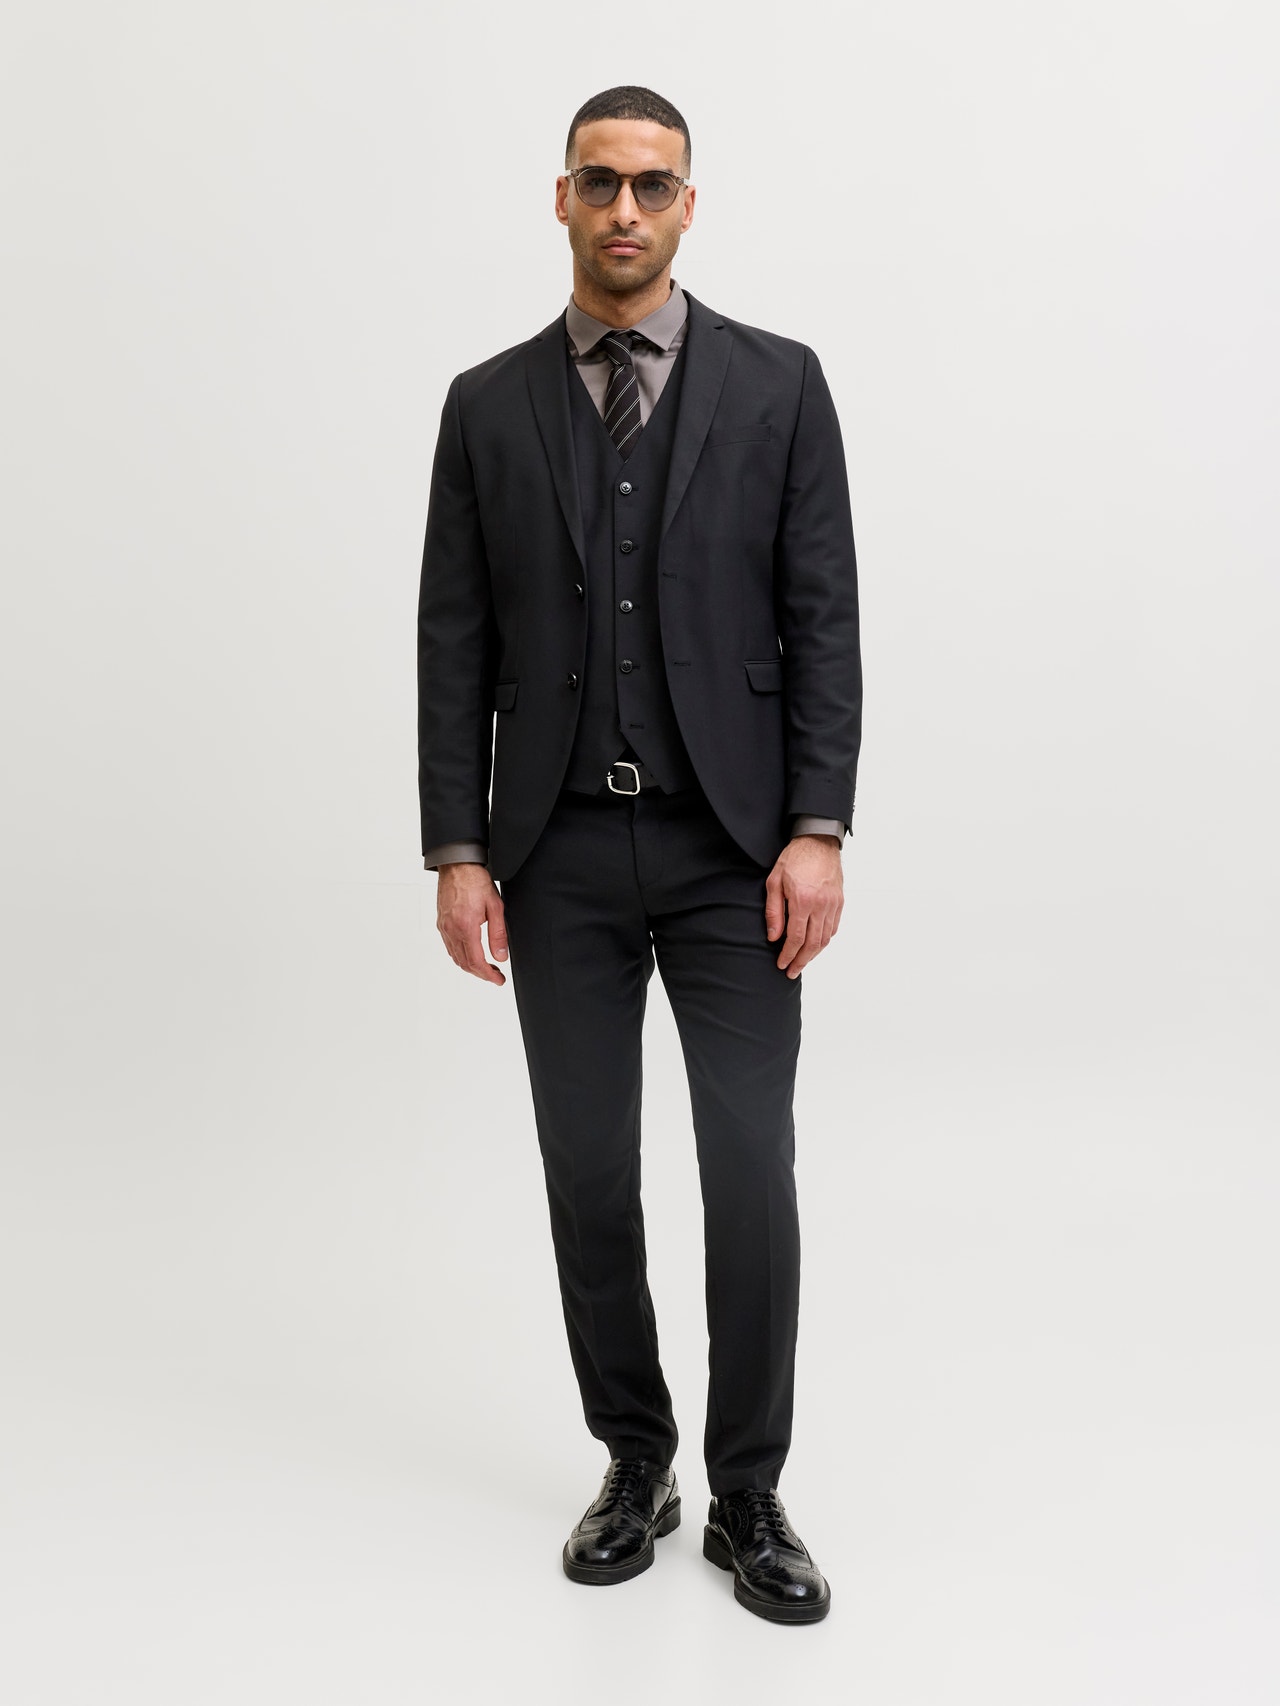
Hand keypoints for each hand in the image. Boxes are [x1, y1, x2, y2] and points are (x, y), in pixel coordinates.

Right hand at [436, 862, 508, 985]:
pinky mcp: (441, 923)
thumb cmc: (475, 881)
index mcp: (466, 927)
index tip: (499, 980)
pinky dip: (460, 956)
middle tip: (495, 975)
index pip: (476, 962)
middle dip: (481, 974)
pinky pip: (449, 947)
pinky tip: (471, 954)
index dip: (488, 975)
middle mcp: (451, 930)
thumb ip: (498, 934)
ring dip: (471, 966)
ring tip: (486, 966)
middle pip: (465, 963)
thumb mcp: (495, 906)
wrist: (457, 865)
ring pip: (456, 957)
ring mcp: (444, 927)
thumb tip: (501, 956)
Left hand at [764, 834, 843, 977]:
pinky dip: (824, 940)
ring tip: (802, 962)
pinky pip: (833, 927)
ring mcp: (833, 904)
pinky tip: (815, 945)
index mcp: (803, 900)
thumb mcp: (774, 882)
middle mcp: (821, 905)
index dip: (788, 954)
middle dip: (801, 961)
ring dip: (814, 954)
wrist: (818, 841)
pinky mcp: (839, 901)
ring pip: (825, 938)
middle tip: (791, 972)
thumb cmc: (794, 859)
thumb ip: (774, 911)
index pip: (796, 938)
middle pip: (813, 943)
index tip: (781, 964)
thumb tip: (774, 937)